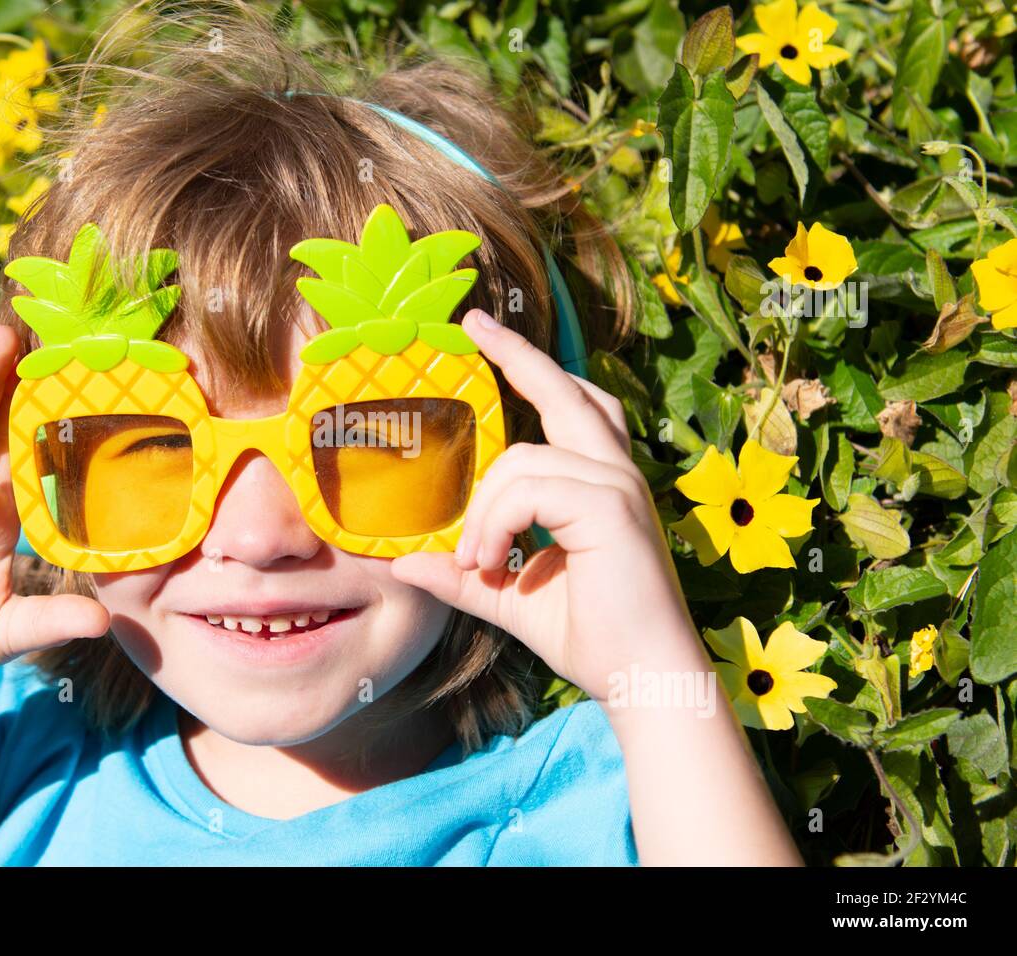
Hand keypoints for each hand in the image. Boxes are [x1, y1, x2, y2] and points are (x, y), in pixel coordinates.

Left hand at [391, 309, 699, 700]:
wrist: (639, 675)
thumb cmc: (588, 635)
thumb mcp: (510, 596)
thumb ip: (462, 575)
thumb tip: (402, 563)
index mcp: (598, 482)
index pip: (567, 404)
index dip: (530, 366)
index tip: (486, 333)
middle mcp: (614, 471)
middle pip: (563, 392)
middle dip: (517, 354)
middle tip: (471, 322)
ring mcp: (617, 484)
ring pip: (520, 462)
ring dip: (484, 514)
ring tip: (479, 562)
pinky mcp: (611, 505)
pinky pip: (529, 490)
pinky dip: (498, 524)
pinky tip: (495, 561)